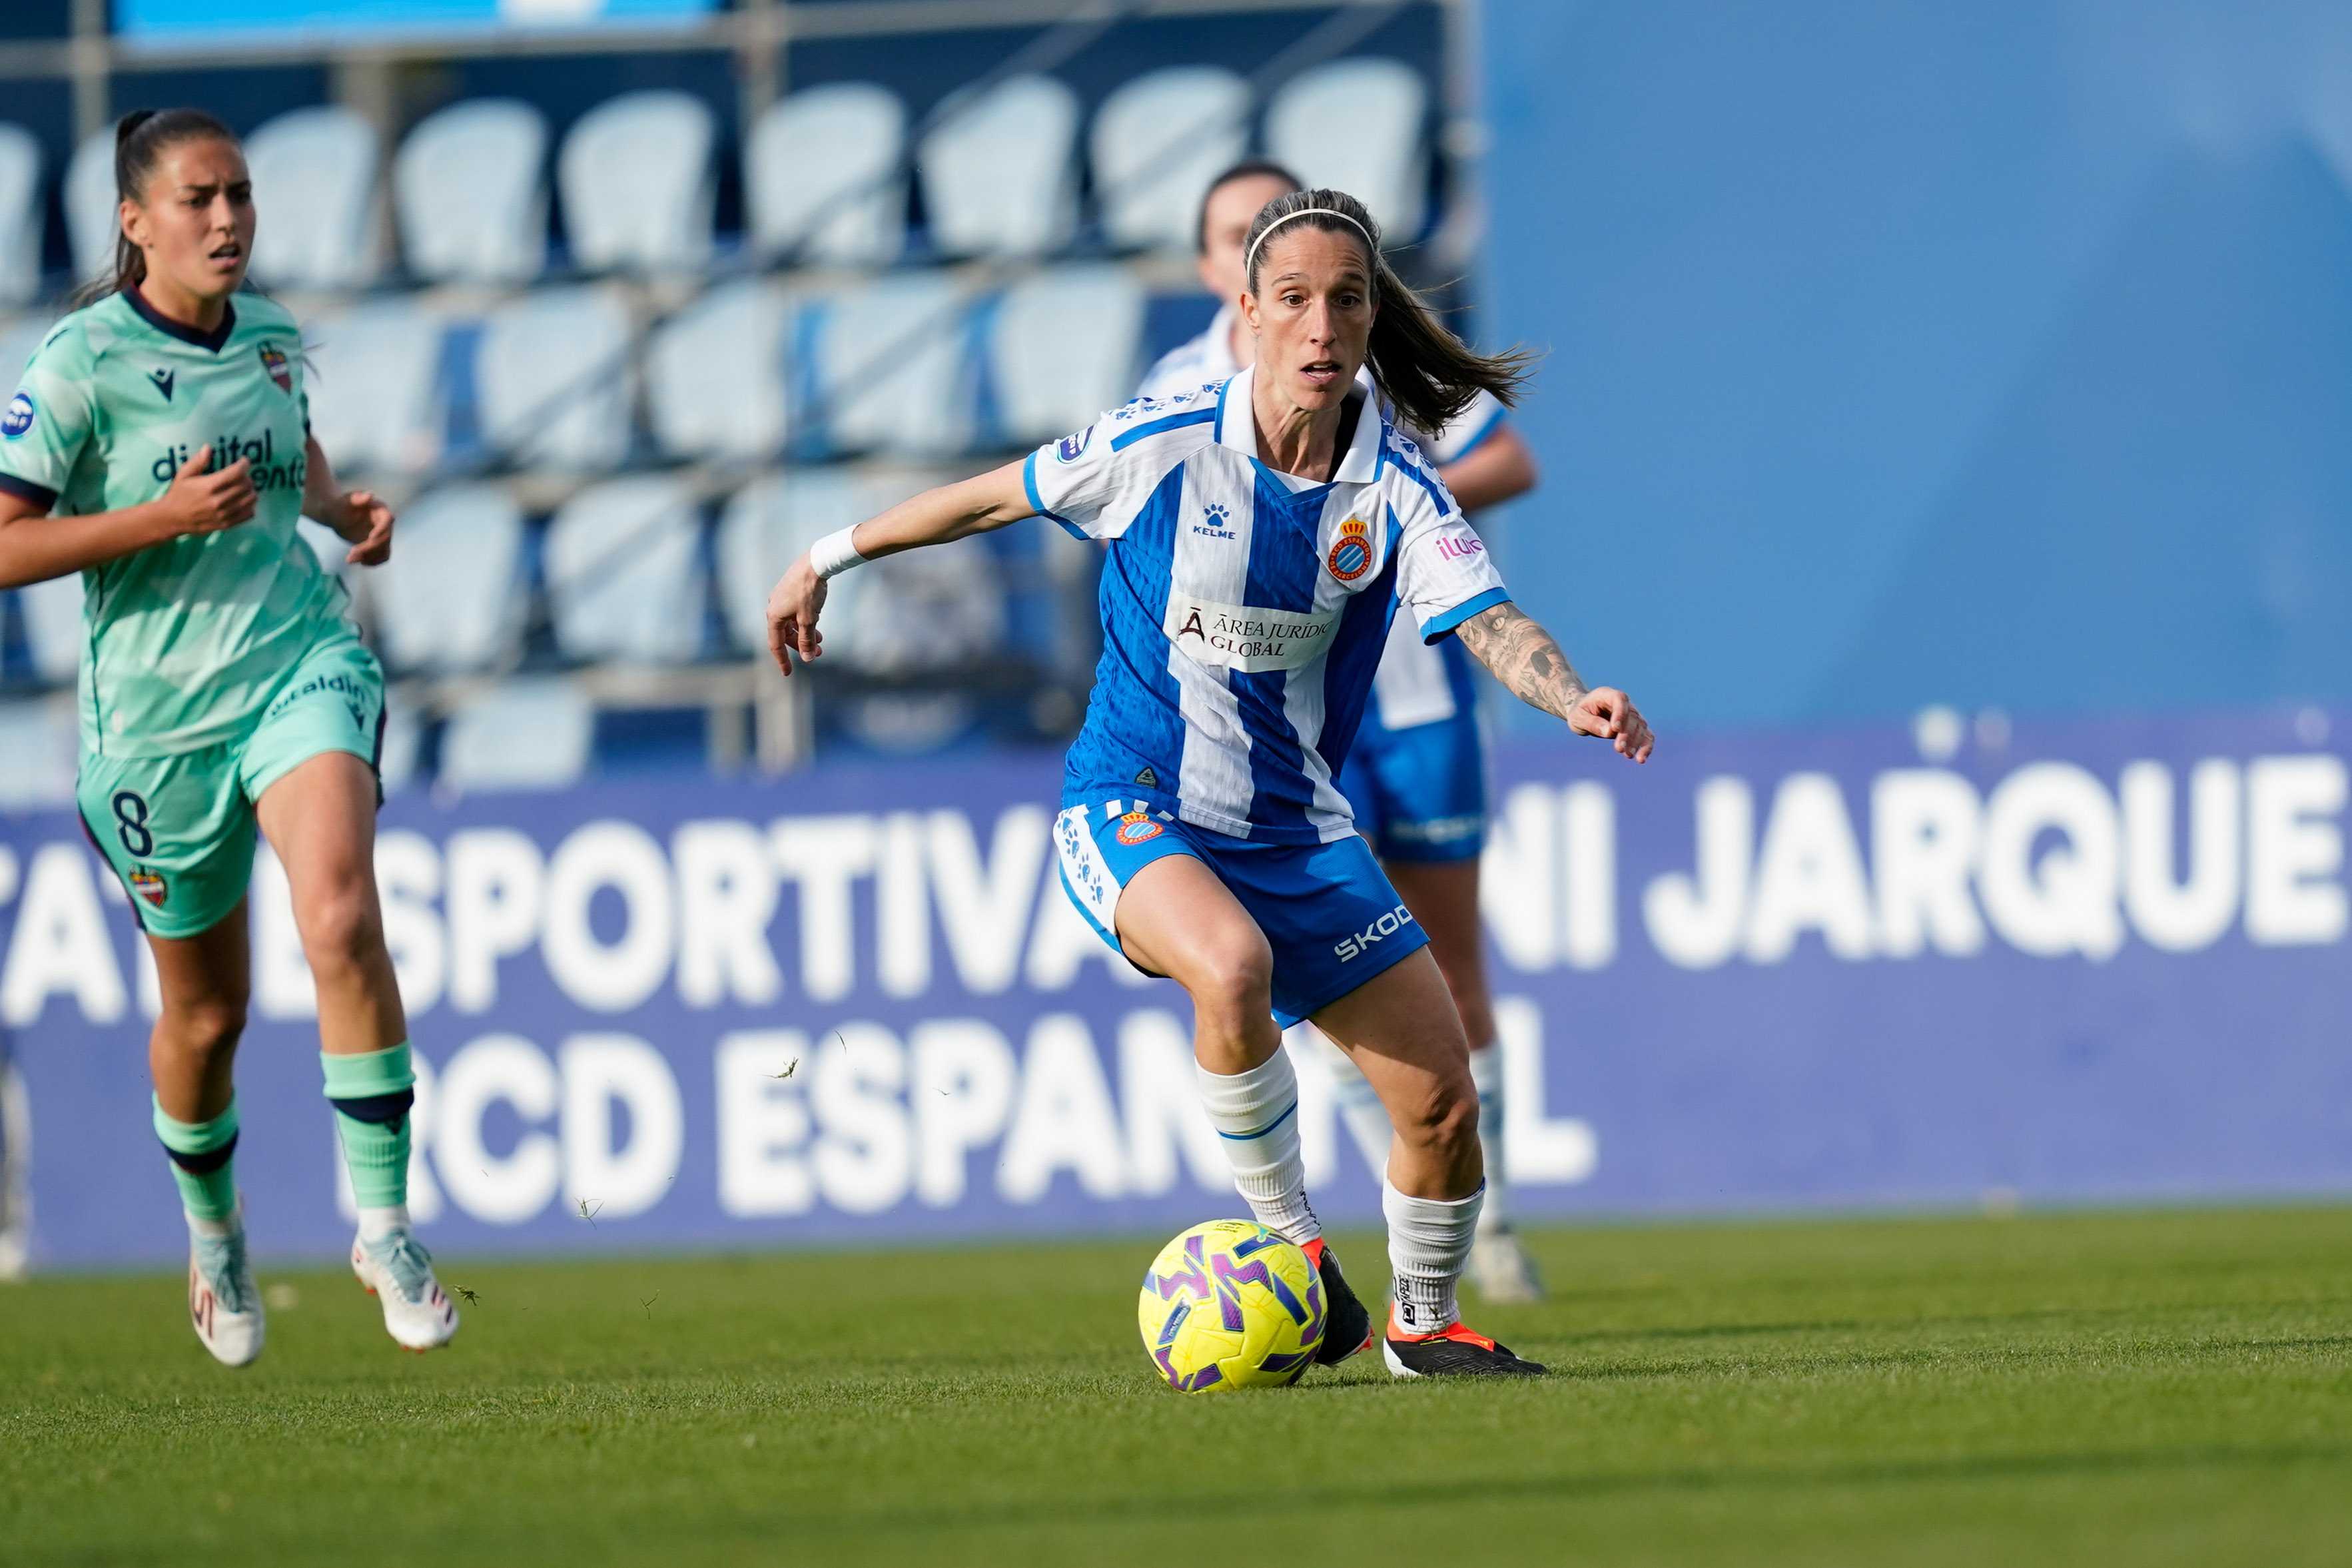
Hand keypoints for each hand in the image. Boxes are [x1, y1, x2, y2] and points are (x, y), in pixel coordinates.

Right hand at [156, 445, 254, 536]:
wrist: (172, 519)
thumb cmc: (178, 494)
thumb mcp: (184, 475)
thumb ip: (197, 461)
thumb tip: (208, 447)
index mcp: (208, 486)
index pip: (236, 473)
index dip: (244, 464)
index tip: (244, 461)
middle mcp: (218, 501)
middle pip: (246, 485)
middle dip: (247, 476)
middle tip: (241, 475)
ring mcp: (224, 514)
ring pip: (251, 499)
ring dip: (250, 490)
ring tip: (243, 487)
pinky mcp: (227, 524)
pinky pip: (249, 514)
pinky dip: (250, 505)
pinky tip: (242, 500)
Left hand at [326, 489, 394, 565]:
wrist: (335, 514)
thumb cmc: (339, 504)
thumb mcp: (345, 501)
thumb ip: (357, 498)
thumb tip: (370, 495)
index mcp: (380, 509)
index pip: (388, 520)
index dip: (381, 529)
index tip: (370, 538)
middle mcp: (385, 523)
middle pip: (385, 539)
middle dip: (369, 548)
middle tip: (351, 553)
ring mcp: (382, 535)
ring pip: (384, 550)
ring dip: (369, 557)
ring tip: (350, 559)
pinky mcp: (377, 545)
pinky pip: (381, 557)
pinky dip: (372, 562)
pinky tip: (358, 561)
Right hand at [765, 556, 827, 674]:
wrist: (815, 563)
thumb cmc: (809, 592)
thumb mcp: (809, 620)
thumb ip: (807, 640)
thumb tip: (807, 658)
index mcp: (774, 616)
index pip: (776, 644)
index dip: (782, 660)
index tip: (788, 673)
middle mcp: (774, 608)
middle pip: (785, 634)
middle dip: (801, 645)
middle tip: (818, 653)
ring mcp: (781, 599)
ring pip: (791, 623)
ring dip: (805, 633)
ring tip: (821, 639)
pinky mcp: (789, 592)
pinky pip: (794, 613)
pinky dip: (804, 621)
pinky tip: (816, 622)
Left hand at [1569, 686, 1654, 762]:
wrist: (1585, 713)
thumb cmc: (1580, 712)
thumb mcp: (1578, 717)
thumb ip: (1592, 723)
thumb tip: (1610, 732)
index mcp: (1607, 694)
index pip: (1619, 700)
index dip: (1620, 713)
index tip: (1615, 729)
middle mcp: (1623, 703)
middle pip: (1631, 716)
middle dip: (1626, 733)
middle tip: (1619, 749)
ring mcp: (1632, 714)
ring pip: (1640, 726)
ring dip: (1636, 741)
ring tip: (1627, 755)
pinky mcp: (1635, 727)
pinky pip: (1646, 735)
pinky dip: (1646, 746)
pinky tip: (1641, 759)